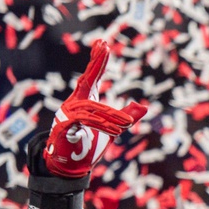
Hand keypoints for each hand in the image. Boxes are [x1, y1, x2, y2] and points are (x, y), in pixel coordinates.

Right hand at [43, 40, 147, 177]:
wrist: (70, 166)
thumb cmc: (89, 145)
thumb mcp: (113, 129)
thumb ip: (126, 116)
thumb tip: (143, 106)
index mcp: (85, 100)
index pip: (91, 76)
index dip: (97, 60)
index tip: (103, 43)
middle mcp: (74, 103)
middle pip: (87, 80)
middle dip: (97, 63)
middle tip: (105, 46)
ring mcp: (67, 114)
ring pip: (92, 107)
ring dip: (112, 116)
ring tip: (127, 125)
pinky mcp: (64, 127)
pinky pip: (84, 121)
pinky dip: (102, 125)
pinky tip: (116, 131)